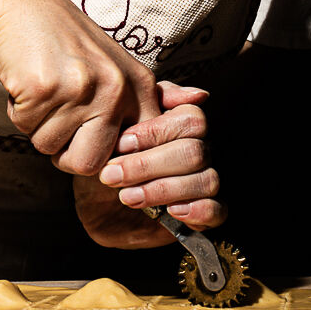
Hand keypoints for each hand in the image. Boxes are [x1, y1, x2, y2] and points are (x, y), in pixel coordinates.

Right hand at [0, 0, 159, 175]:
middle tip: (57, 120)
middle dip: (65, 152)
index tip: (91, 144)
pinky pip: (27, 128)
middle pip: (90, 164)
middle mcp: (116, 89)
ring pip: (51, 148)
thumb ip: (153, 93)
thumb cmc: (67, 39)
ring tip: (44, 91)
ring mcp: (81, 89)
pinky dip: (19, 113)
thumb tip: (202, 98)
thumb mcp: (117, 63)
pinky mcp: (44, 89)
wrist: (22, 4)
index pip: (137, 153)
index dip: (109, 160)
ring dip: (39, 127)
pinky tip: (28, 84)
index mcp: (138, 86)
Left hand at [73, 82, 225, 248]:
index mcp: (182, 128)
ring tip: (127, 196)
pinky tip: (170, 211)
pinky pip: (217, 211)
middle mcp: (199, 152)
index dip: (156, 132)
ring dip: (163, 189)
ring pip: (206, 180)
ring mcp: (202, 184)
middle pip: (195, 151)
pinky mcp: (203, 216)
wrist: (93, 207)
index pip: (191, 119)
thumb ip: (147, 102)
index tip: (120, 144)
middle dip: (149, 164)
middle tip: (113, 174)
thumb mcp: (114, 128)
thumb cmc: (106, 162)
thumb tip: (198, 94)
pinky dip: (196, 211)